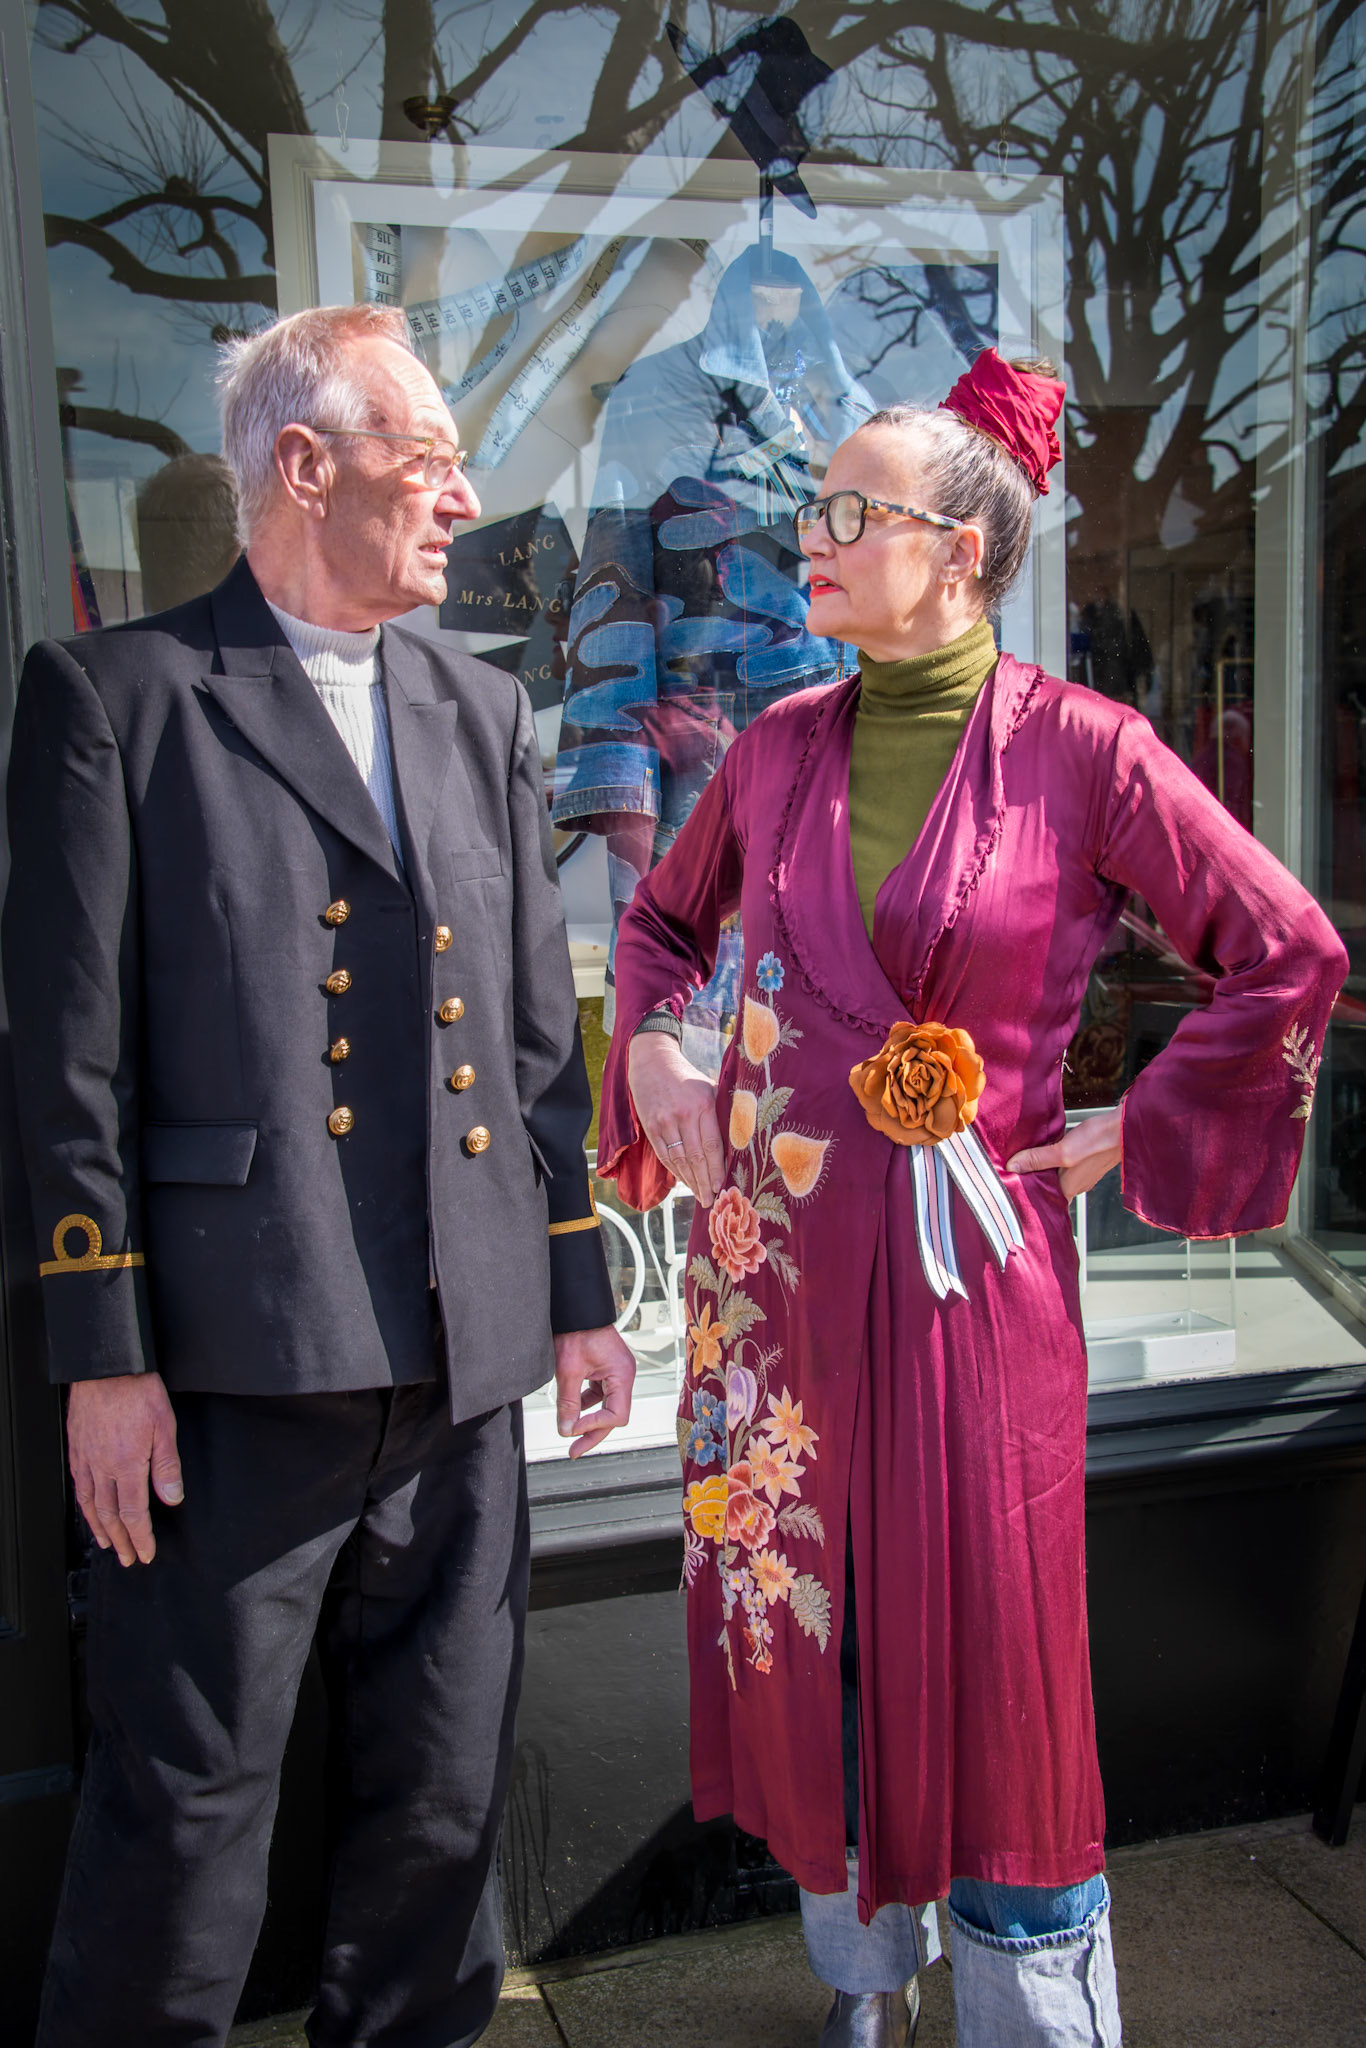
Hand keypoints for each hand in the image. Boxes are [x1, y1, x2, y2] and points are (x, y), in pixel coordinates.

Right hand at [66, 1372, 182, 1566]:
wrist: (107, 1367)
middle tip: (129, 1558)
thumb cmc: (138, 1390)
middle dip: (122, 1541)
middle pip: (110, 1515)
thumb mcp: (164, 1426)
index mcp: (127, 1463)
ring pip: (90, 1504)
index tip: (146, 1553)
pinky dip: (83, 1505)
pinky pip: (78, 1485)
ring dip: (100, 1528)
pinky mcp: (77, 1448)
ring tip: (108, 1544)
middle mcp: (103, 1466)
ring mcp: (87, 1458)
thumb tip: (172, 1498)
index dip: (141, 1537)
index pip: (134, 1513)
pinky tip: (88, 1511)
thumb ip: (167, 1466)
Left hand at [555, 1324, 636, 1458]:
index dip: (594, 1426)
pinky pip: (599, 1394)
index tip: (573, 1431)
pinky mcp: (606, 1370)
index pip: (615, 1415)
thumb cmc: (577, 1329)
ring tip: (570, 1432)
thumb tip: (567, 1428)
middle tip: (574, 1450)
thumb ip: (568, 1402)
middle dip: (592, 1433)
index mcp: (622, 1374)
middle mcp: (623, 1375)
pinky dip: (586, 1404)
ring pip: (605, 1406)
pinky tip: (573, 1410)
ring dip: (588, 1420)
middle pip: (613, 1415)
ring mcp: (615, 1372)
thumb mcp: (568, 1370)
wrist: (576, 1307)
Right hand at [627, 1032, 724, 1207]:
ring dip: (690, 1181)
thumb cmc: (687, 1078)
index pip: (711, 1144)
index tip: (722, 1186)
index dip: (717, 1169)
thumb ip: (722, 1111)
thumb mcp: (709, 1087)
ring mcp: (664, 1122)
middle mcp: (682, 1115)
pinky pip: (665, 1155)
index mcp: (702, 1105)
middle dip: (704, 1182)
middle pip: (695, 1157)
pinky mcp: (651, 1127)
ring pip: (679, 1160)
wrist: (652, 1062)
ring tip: (700, 1197)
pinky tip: (685, 1182)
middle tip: (711, 1201)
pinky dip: (675, 1171)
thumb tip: (742, 1139)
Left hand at [1008, 1107, 1122, 1203]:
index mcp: (1069, 1188)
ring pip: (1058, 1174)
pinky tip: (1050, 1147)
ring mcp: (1084, 1173)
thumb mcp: (1063, 1151)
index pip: (1045, 1201)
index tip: (1014, 1189)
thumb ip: (1038, 1159)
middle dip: (1034, 1180)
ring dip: (1044, 1167)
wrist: (1127, 1127)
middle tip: (1016, 1170)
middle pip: (1050, 1187)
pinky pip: (1066, 1164)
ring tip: (1029, 1158)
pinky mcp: (1088, 1160)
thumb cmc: (1101, 1141)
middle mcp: (1077, 1184)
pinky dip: (1055, 1158)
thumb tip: (1014, 1166)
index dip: (1030, 1197)